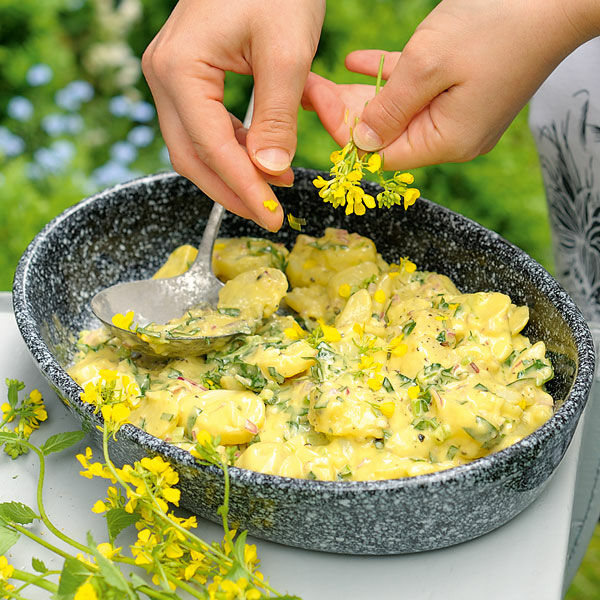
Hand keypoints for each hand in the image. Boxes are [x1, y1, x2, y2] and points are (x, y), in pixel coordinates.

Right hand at [143, 0, 324, 230]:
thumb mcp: (287, 53)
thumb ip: (278, 116)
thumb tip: (269, 172)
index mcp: (179, 69)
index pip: (210, 148)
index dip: (243, 188)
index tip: (272, 216)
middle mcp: (164, 77)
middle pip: (192, 156)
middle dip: (232, 190)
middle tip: (270, 214)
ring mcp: (173, 77)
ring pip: (196, 147)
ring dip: (234, 172)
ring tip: (275, 187)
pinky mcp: (189, 78)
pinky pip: (206, 127)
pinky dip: (235, 148)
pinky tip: (266, 158)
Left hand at [303, 0, 599, 169]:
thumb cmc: (496, 25)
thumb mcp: (428, 65)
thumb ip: (390, 107)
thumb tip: (361, 142)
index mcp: (447, 142)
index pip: (382, 153)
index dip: (346, 132)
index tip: (317, 104)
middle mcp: (453, 136)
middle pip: (388, 133)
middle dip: (349, 111)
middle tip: (313, 89)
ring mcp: (460, 113)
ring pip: (400, 109)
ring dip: (365, 93)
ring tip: (326, 79)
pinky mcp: (465, 89)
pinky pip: (417, 87)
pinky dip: (389, 75)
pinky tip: (357, 61)